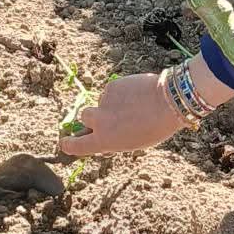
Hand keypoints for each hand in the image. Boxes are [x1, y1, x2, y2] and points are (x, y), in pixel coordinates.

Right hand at [57, 72, 182, 155]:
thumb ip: (113, 140)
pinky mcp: (111, 87)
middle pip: (85, 118)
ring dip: (110, 105)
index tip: (64, 143)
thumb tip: (102, 136)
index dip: (68, 144)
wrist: (169, 102)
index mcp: (104, 141)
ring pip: (100, 103)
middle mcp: (100, 122)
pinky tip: (136, 95)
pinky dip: (120, 93)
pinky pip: (111, 91)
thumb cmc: (156, 127)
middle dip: (94, 117)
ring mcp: (103, 103)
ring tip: (133, 106)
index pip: (76, 145)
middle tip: (111, 117)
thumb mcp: (133, 143)